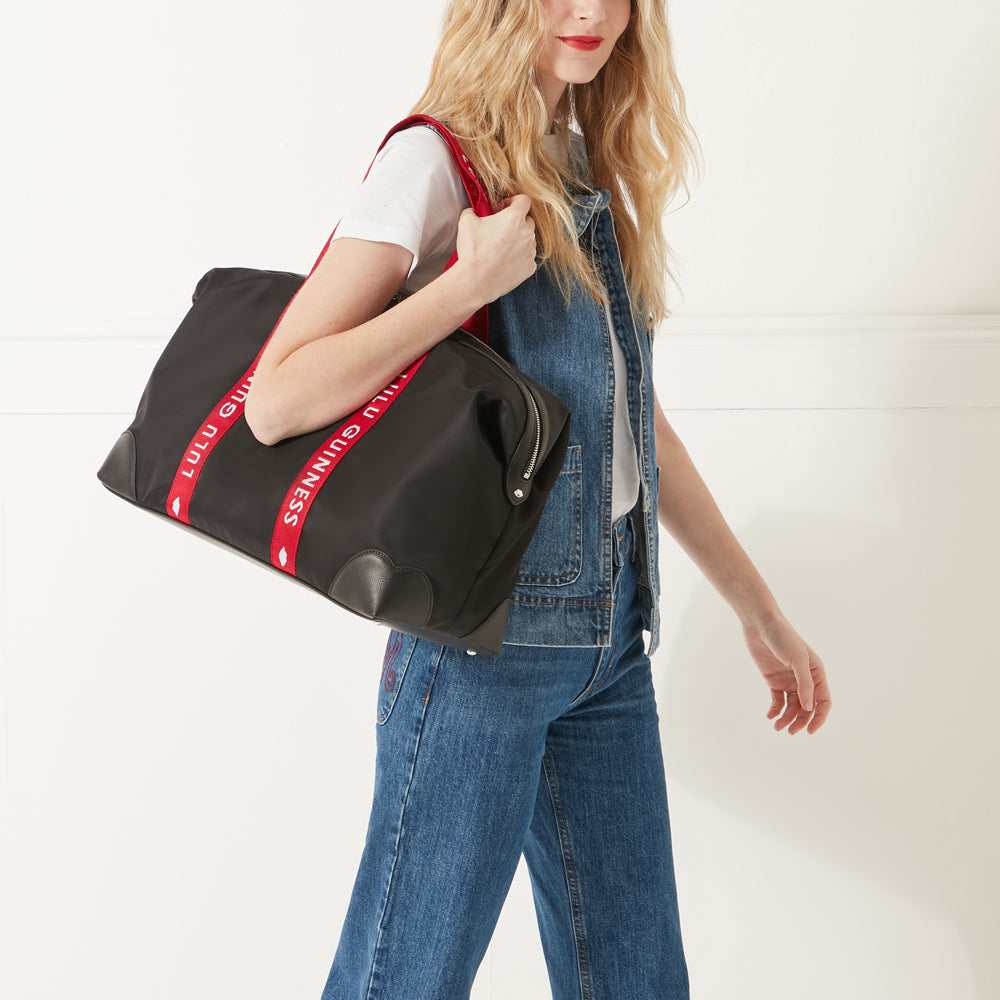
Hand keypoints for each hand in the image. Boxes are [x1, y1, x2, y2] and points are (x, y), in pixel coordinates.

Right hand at [454, 193, 536, 302]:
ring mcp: (530, 252)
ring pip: (529, 240)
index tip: (504, 209)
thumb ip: (474, 210)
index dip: (513, 202)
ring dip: (519, 241)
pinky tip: (505, 262)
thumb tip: (475, 212)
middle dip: (517, 222)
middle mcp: (527, 234)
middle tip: (501, 229)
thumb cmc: (472, 251)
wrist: (476, 281)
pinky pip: (528, 258)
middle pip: (528, 221)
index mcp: (514, 218)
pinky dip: (519, 258)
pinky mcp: (529, 268)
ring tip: (502, 248)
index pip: (524, 200)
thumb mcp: (466, 221)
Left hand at [741, 609, 831, 733]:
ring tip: (777, 727)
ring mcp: (789, 681)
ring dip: (786, 719)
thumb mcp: (798, 660)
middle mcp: (805, 679)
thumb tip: (809, 708)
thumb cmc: (783, 637)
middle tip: (790, 732)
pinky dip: (775, 711)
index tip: (810, 730)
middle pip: (807, 708)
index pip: (824, 701)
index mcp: (817, 673)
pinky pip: (777, 701)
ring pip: (792, 707)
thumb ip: (805, 684)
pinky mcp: (773, 681)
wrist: (760, 625)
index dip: (820, 717)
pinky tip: (770, 716)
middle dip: (800, 721)